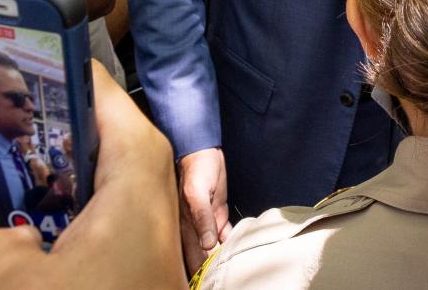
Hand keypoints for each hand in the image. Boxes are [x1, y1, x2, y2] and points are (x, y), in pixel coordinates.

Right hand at [0, 62, 184, 289]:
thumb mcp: (24, 284)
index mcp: (134, 159)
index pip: (91, 83)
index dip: (44, 69)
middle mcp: (142, 174)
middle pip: (74, 130)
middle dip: (15, 132)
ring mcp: (137, 208)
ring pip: (71, 175)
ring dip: (19, 180)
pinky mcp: (130, 241)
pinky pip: (79, 212)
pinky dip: (38, 215)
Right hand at [178, 147, 230, 272]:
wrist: (203, 151)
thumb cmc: (196, 169)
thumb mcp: (197, 192)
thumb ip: (202, 218)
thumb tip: (206, 244)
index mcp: (186, 227)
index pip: (193, 258)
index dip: (201, 272)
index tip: (211, 281)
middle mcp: (196, 229)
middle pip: (204, 257)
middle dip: (213, 267)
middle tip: (229, 275)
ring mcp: (208, 222)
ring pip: (216, 247)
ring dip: (224, 255)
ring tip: (237, 265)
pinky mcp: (218, 214)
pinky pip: (225, 234)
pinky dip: (231, 241)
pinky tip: (240, 248)